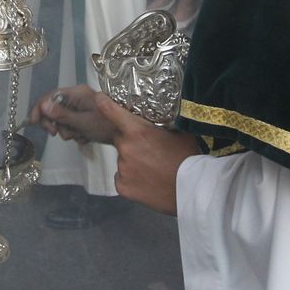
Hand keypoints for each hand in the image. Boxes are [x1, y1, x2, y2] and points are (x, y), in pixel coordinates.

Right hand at [30, 85, 117, 142]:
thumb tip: (43, 106)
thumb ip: (62, 115)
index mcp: (77, 93)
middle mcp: (77, 97)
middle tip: (57, 134)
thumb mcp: (83, 122)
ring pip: (62, 119)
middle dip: (55, 123)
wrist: (126, 134)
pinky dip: (74, 132)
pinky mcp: (84, 115)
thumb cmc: (107, 126)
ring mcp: (81, 106)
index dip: (39, 108)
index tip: (34, 123)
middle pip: (53, 108)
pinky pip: (71, 124)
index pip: (50, 96)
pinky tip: (84, 137)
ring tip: (78, 136)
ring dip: (67, 131)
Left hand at [92, 93, 201, 214]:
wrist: (191, 190)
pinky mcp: (122, 186)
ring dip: (132, 161)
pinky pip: (122, 177)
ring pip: (122, 159)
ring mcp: (122, 169)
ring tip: (152, 168)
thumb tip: (158, 117)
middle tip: (149, 149)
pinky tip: (147, 181)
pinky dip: (131, 178)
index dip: (103, 103)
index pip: (111, 111)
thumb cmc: (188, 158)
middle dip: (130, 141)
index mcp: (137, 131)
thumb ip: (163, 124)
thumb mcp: (180, 132)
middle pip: (120, 138)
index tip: (99, 98)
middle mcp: (125, 148)